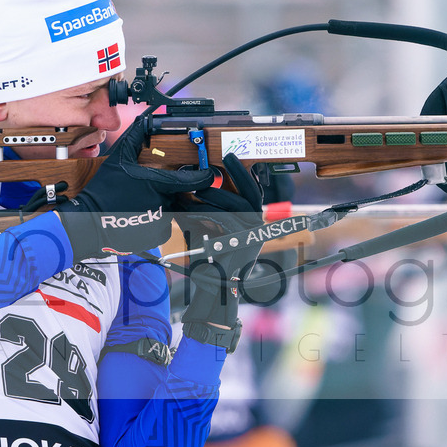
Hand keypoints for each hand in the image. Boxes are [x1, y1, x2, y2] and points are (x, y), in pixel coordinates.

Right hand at [56, 119, 214, 259]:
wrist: (91, 221)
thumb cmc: (104, 191)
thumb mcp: (118, 160)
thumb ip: (134, 139)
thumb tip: (142, 121)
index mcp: (159, 184)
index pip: (194, 181)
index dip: (205, 177)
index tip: (209, 175)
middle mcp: (165, 203)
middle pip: (182, 195)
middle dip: (175, 191)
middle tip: (155, 189)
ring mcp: (162, 221)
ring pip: (173, 211)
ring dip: (164, 206)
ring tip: (143, 203)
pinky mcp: (157, 236)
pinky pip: (165, 226)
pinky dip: (157, 221)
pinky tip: (141, 216)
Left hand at [175, 153, 264, 334]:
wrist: (211, 288)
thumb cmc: (208, 260)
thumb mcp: (206, 227)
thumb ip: (206, 209)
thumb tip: (193, 186)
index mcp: (249, 222)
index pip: (251, 192)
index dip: (242, 174)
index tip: (230, 158)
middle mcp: (256, 228)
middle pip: (251, 193)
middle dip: (237, 174)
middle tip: (223, 159)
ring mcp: (253, 236)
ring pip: (237, 205)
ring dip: (214, 195)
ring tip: (195, 192)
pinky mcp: (243, 245)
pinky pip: (226, 220)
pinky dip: (206, 213)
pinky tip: (190, 211)